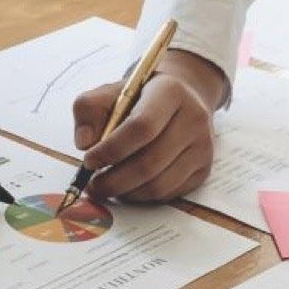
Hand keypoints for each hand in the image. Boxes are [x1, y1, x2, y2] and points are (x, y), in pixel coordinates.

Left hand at [71, 49, 226, 202]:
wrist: (182, 98)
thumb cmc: (140, 97)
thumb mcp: (110, 92)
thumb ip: (88, 110)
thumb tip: (84, 143)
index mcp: (170, 92)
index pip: (142, 127)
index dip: (112, 149)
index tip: (89, 160)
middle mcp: (193, 119)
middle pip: (150, 162)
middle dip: (114, 180)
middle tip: (93, 185)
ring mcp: (203, 146)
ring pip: (159, 184)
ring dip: (126, 192)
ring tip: (107, 186)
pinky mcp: (204, 169)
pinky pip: (168, 194)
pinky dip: (142, 197)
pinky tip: (128, 187)